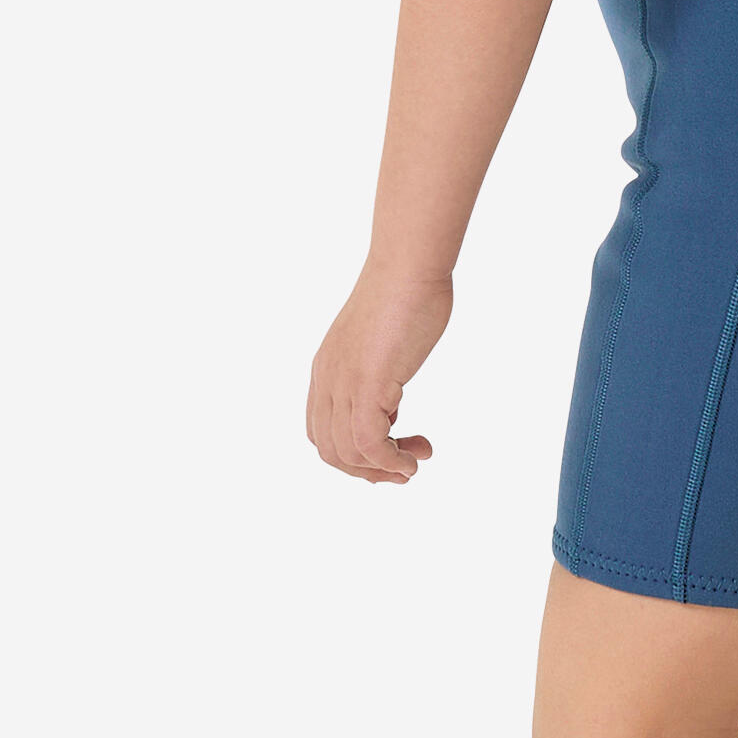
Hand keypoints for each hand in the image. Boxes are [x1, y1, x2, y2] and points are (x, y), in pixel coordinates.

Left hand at [305, 263, 452, 482]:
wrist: (410, 265)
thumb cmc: (406, 290)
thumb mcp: (382, 341)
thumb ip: (377, 370)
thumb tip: (389, 398)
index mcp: (327, 369)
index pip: (321, 431)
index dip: (352, 455)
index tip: (392, 451)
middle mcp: (328, 379)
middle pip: (330, 450)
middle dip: (368, 472)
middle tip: (405, 468)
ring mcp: (344, 381)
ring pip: (346, 452)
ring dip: (383, 470)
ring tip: (415, 462)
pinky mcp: (367, 382)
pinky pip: (368, 442)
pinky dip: (390, 460)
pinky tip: (415, 457)